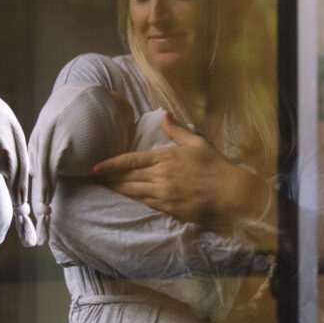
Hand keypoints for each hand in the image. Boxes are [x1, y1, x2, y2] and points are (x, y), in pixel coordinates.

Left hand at [92, 112, 259, 223]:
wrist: (231, 193)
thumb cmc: (215, 165)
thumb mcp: (197, 142)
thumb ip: (177, 130)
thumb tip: (164, 115)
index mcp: (165, 157)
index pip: (130, 160)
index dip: (111, 164)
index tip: (96, 166)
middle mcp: (160, 176)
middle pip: (127, 178)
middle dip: (109, 178)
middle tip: (93, 178)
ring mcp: (163, 194)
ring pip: (132, 192)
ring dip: (116, 189)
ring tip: (102, 187)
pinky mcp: (168, 208)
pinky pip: (144, 203)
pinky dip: (131, 199)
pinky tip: (123, 197)